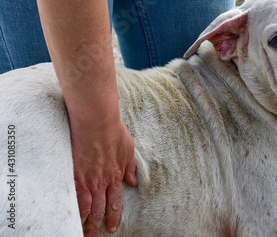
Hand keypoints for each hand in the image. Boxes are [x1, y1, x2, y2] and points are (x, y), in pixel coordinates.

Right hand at [71, 118, 137, 235]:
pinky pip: (74, 199)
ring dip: (85, 223)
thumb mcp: (129, 149)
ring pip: (87, 208)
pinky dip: (74, 211)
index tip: (112, 226)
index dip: (113, 215)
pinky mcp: (75, 175)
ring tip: (83, 234)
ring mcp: (88, 180)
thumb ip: (130, 167)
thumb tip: (133, 181)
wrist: (97, 123)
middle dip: (98, 225)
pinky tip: (72, 219)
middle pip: (101, 209)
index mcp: (116, 175)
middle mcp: (103, 182)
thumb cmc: (114, 132)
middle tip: (96, 236)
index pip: (115, 201)